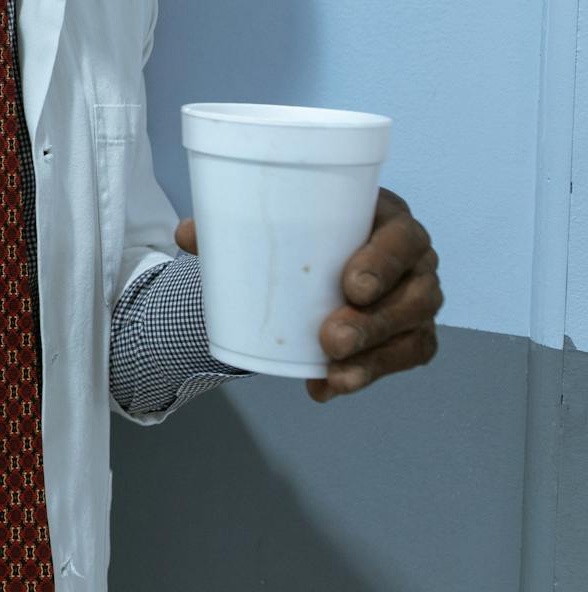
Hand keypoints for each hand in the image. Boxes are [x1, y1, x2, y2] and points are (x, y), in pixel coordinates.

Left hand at [173, 186, 441, 402]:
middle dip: (374, 320)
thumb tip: (188, 233)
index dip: (385, 261)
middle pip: (414, 292)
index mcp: (386, 219)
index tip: (351, 285)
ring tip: (333, 370)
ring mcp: (417, 299)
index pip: (402, 237)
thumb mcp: (278, 225)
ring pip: (411, 331)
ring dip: (373, 356)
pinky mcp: (412, 335)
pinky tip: (329, 387)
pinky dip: (368, 375)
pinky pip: (402, 360)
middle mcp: (413, 260)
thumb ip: (232, 226)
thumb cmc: (304, 235)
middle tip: (331, 337)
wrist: (315, 264)